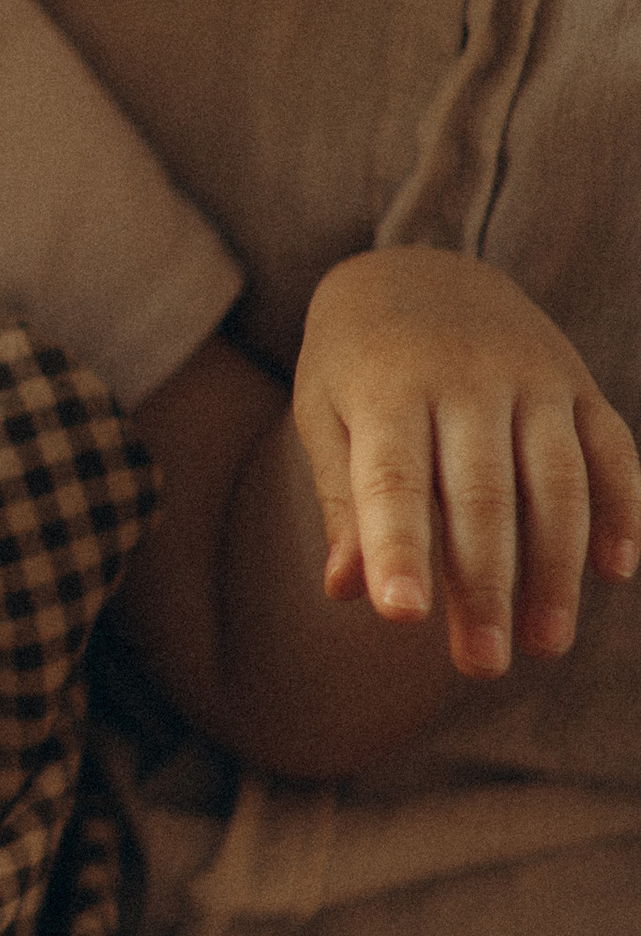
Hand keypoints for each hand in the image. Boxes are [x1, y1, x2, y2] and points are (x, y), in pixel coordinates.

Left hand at [295, 250, 640, 676]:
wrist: (416, 269)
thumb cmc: (356, 364)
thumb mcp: (325, 414)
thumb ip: (340, 499)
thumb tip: (347, 590)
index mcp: (387, 387)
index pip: (393, 479)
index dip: (397, 548)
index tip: (400, 618)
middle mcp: (465, 378)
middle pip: (481, 496)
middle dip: (485, 587)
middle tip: (480, 666)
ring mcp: (531, 376)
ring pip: (556, 483)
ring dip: (556, 570)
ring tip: (543, 646)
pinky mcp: (577, 382)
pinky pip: (612, 450)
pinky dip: (621, 510)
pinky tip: (615, 572)